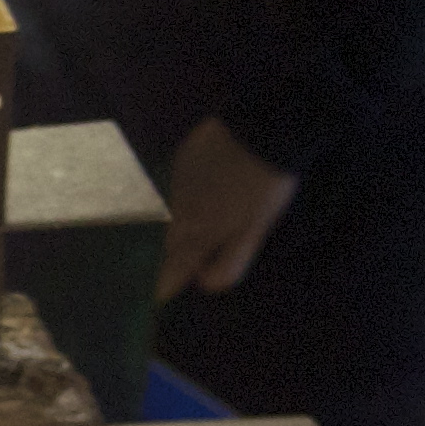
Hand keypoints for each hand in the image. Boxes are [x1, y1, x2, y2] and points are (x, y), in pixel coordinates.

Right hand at [162, 116, 301, 296]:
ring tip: (195, 226)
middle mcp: (182, 206)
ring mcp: (181, 179)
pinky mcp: (186, 155)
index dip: (169, 281)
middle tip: (182, 262)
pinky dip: (189, 194)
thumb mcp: (255, 228)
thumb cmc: (264, 185)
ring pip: (176, 210)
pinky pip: (181, 184)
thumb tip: (206, 285)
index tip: (160, 297)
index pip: (177, 263)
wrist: (262, 128)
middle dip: (176, 253)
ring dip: (183, 222)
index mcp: (200, 228)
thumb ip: (231, 259)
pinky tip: (204, 189)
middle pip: (173, 239)